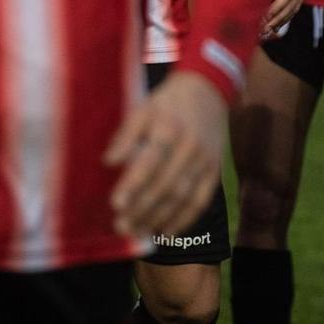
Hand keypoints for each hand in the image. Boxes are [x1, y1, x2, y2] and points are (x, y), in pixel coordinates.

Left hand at [104, 70, 225, 238]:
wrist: (208, 90)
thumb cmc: (167, 103)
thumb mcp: (143, 109)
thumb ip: (126, 135)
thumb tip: (109, 162)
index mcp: (170, 127)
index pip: (150, 160)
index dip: (134, 184)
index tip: (116, 204)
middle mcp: (190, 145)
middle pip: (166, 183)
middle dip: (142, 208)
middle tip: (121, 226)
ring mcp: (205, 160)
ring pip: (182, 196)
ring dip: (159, 218)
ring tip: (137, 233)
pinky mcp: (214, 170)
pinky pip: (201, 200)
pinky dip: (184, 219)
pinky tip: (166, 232)